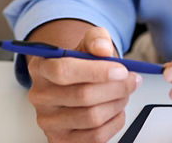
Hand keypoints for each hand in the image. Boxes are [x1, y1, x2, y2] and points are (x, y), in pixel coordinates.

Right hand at [26, 26, 141, 142]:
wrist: (73, 85)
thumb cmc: (80, 65)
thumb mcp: (87, 44)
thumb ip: (96, 39)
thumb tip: (103, 48)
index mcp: (40, 67)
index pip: (64, 71)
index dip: (97, 72)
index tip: (122, 70)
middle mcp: (39, 96)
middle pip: (83, 96)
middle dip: (116, 88)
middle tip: (132, 80)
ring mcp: (48, 122)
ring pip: (92, 117)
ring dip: (117, 104)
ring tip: (124, 93)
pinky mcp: (61, 140)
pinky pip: (96, 136)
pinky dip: (114, 122)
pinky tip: (116, 110)